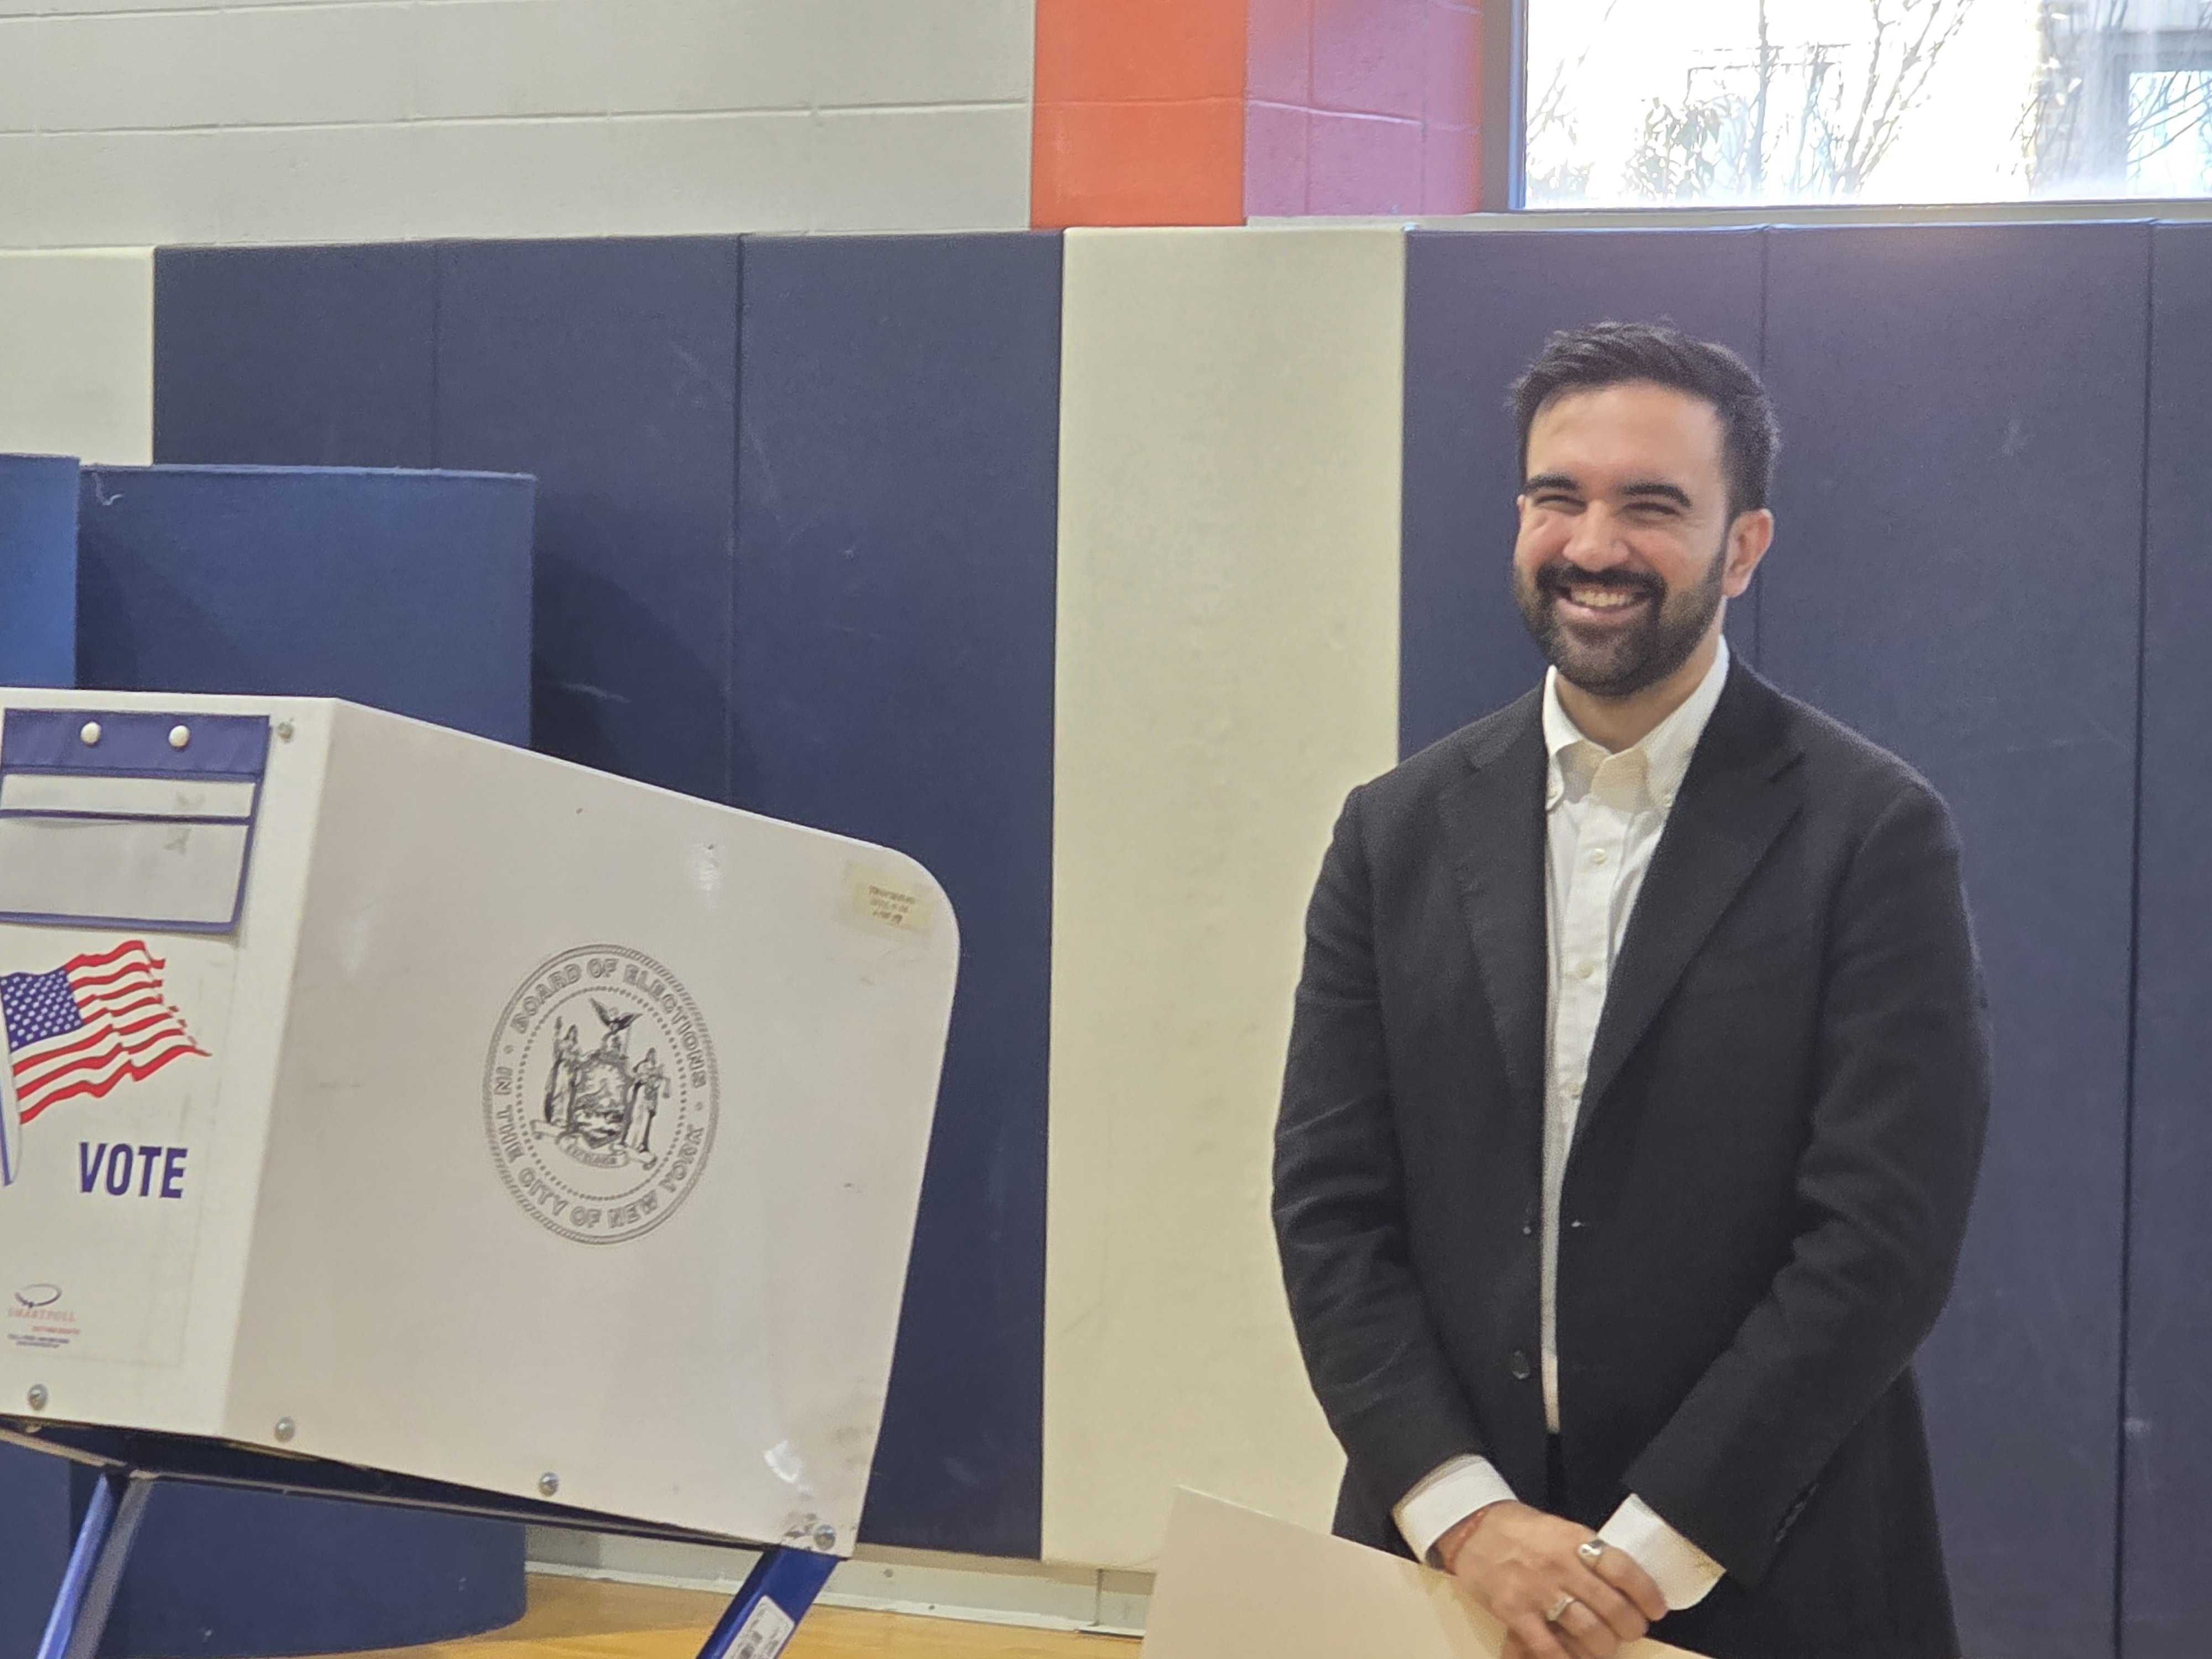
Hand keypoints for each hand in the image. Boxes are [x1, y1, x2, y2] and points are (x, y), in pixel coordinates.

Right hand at [1438, 1502, 1667, 1658]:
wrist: (1471, 1528)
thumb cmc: (1521, 1529)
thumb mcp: (1559, 1528)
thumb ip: (1587, 1553)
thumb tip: (1623, 1584)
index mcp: (1573, 1539)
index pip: (1622, 1568)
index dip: (1646, 1594)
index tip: (1656, 1609)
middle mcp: (1559, 1565)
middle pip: (1611, 1606)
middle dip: (1630, 1627)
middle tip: (1632, 1631)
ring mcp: (1536, 1590)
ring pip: (1588, 1631)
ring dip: (1605, 1647)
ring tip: (1606, 1647)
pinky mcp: (1513, 1612)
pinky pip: (1549, 1647)